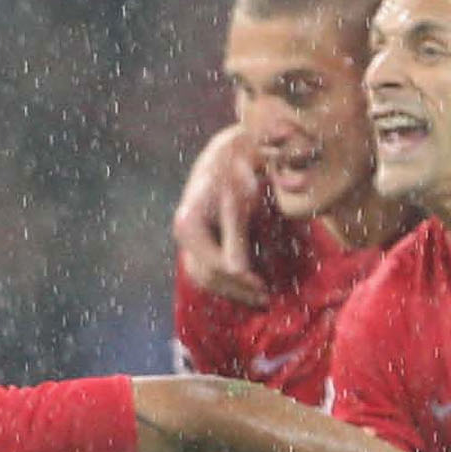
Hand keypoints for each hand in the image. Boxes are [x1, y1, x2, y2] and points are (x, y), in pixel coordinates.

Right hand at [171, 127, 267, 306]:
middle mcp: (184, 234)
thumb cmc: (238, 170)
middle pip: (208, 276)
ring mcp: (189, 239)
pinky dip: (229, 282)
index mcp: (189, 223)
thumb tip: (237, 270)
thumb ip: (237, 234)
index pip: (213, 265)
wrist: (229, 152)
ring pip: (206, 278)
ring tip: (261, 299)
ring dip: (233, 291)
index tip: (264, 288)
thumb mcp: (239, 200)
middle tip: (266, 298)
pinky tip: (250, 287)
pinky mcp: (198, 242)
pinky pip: (209, 271)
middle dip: (237, 289)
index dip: (239, 280)